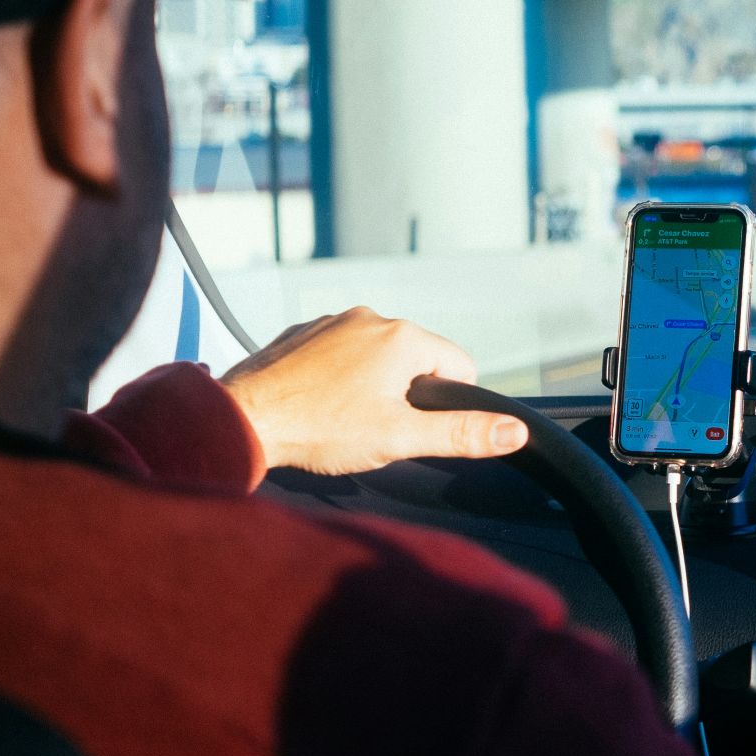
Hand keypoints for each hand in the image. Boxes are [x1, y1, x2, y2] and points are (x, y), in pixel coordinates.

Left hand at [219, 306, 529, 474]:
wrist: (240, 419)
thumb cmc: (319, 429)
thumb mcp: (401, 438)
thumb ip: (462, 434)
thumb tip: (515, 432)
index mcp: (404, 338)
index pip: (459, 367)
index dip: (445, 405)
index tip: (411, 427)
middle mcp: (371, 317)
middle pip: (417, 359)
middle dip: (405, 394)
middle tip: (372, 428)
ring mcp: (332, 321)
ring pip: (376, 355)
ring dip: (370, 383)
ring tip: (340, 418)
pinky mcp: (301, 332)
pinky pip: (337, 352)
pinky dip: (335, 376)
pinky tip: (317, 403)